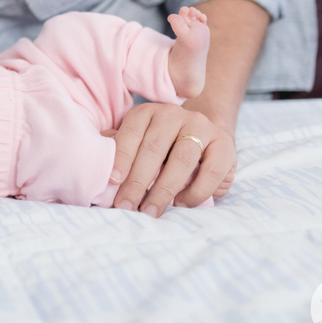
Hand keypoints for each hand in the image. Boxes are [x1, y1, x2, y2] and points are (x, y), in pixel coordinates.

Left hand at [100, 102, 236, 216]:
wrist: (206, 136)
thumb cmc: (163, 146)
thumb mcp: (140, 142)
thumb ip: (121, 149)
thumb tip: (97, 165)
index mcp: (148, 112)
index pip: (131, 133)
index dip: (121, 157)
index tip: (113, 181)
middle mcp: (173, 114)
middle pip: (154, 148)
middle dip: (138, 181)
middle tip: (126, 206)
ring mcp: (201, 126)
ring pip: (182, 159)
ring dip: (164, 189)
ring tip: (150, 210)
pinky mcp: (225, 144)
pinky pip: (211, 171)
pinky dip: (195, 191)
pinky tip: (181, 203)